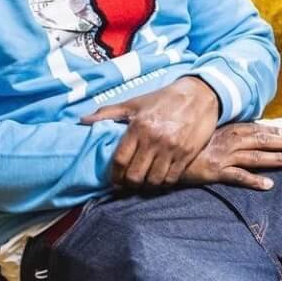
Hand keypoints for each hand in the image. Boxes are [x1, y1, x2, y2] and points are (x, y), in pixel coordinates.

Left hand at [81, 76, 219, 187]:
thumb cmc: (163, 99)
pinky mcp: (187, 154)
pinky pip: (172, 179)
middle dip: (129, 184)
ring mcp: (172, 149)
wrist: (199, 94)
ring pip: (154, 181)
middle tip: (128, 184)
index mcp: (138, 127)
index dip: (114, 176)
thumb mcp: (134, 103)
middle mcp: (154, 140)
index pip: (120, 161)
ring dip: (147, 185)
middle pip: (135, 176)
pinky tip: (160, 179)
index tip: (114, 181)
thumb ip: (107, 113)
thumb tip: (82, 121)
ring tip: (144, 182)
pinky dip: (164, 183)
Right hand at [181, 123, 281, 190]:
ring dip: (277, 158)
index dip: (275, 131)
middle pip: (262, 141)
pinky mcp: (215, 171)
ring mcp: (223, 156)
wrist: (163, 154)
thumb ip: (223, 134)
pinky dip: (254, 180)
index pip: (256, 129)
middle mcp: (228, 141)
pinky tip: (268, 184)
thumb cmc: (186, 145)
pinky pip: (238, 177)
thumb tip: (239, 135)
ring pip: (255, 157)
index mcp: (227, 130)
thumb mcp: (206, 135)